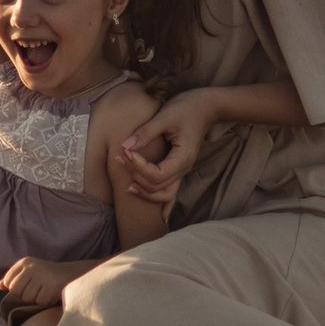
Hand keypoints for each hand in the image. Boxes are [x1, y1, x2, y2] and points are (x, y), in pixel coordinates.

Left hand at [0, 256, 77, 311]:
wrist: (73, 274)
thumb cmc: (47, 276)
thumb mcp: (29, 273)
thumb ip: (14, 279)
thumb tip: (0, 286)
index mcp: (24, 262)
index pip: (8, 281)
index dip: (16, 288)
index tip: (28, 285)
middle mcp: (32, 266)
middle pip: (15, 290)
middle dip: (24, 294)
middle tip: (37, 290)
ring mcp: (42, 275)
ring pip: (27, 297)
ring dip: (36, 298)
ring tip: (45, 290)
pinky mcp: (51, 285)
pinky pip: (40, 301)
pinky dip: (46, 301)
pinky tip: (52, 293)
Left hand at [115, 90, 218, 205]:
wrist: (205, 107)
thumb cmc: (186, 108)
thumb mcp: (165, 116)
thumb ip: (145, 132)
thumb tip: (125, 146)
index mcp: (182, 158)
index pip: (157, 175)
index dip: (139, 167)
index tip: (127, 152)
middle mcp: (183, 168)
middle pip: (157, 187)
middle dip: (135, 175)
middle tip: (119, 158)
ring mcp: (182, 171)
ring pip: (163, 194)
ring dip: (144, 191)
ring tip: (126, 184)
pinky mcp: (178, 168)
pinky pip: (172, 192)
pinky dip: (164, 204)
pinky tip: (161, 218)